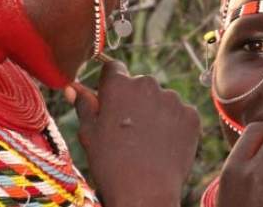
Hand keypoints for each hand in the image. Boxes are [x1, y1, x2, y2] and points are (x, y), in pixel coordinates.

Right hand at [65, 61, 200, 206]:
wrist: (145, 193)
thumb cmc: (110, 164)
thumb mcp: (90, 133)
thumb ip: (84, 104)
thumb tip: (72, 86)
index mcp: (119, 85)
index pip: (114, 68)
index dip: (111, 83)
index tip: (112, 100)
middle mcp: (147, 84)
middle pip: (140, 84)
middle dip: (135, 99)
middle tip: (130, 128)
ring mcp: (172, 98)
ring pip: (161, 98)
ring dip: (156, 111)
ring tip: (148, 140)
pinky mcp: (191, 114)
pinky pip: (180, 112)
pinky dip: (174, 124)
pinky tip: (165, 144)